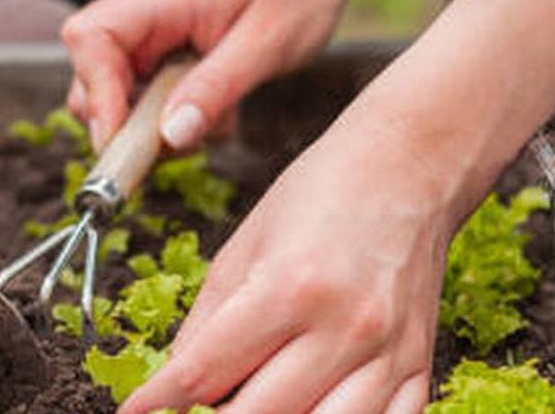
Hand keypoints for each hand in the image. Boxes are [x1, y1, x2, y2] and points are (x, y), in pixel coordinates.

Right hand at [61, 0, 353, 150]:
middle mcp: (140, 21)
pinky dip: (172, 130)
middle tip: (175, 146)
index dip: (97, 93)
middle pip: (88, 79)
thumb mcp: (267, 43)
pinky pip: (142, 113)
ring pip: (111, 104)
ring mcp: (145, 46)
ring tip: (213, 123)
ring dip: (152, 132)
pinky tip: (216, 116)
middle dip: (122, 124)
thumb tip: (169, 137)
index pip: (91, 38)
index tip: (122, 140)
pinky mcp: (157, 69)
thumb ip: (217, 87)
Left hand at [121, 117, 460, 413]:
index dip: (158, 403)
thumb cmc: (323, 193)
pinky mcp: (419, 366)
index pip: (204, 373)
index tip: (135, 413)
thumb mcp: (244, 244)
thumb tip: (173, 380)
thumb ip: (206, 320)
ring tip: (237, 413)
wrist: (411, 166)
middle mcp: (343, 328)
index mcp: (287, 287)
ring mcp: (388, 354)